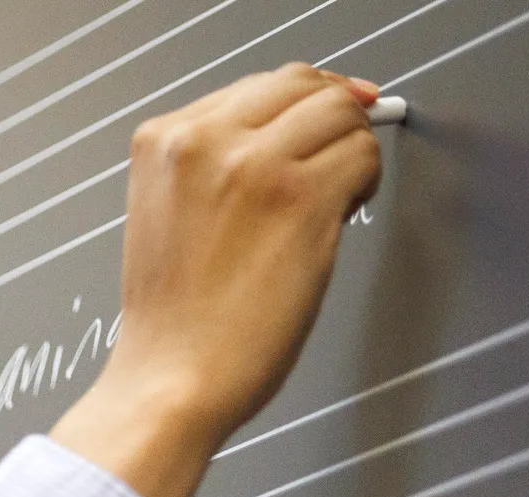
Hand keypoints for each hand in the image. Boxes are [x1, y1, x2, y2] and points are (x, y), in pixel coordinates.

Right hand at [51, 64, 384, 496]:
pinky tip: (340, 217)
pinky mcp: (300, 198)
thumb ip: (212, 164)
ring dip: (351, 150)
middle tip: (342, 150)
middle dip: (332, 115)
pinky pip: (362, 157)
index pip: (254, 85)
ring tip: (335, 197)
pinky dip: (365, 183)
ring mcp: (253, 165)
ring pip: (340, 114)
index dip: (301, 100)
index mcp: (163, 141)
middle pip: (302, 84)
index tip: (323, 117)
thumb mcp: (167, 215)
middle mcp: (204, 141)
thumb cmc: (173, 321)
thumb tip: (287, 130)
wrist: (171, 380)